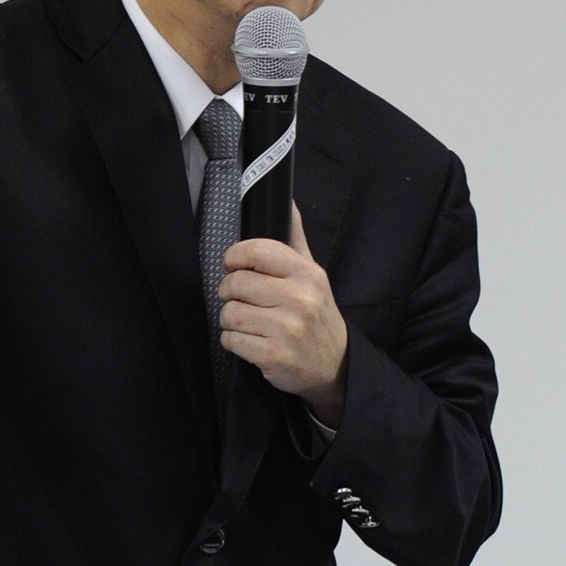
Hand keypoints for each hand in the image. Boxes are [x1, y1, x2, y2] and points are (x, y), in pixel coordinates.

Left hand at [218, 205, 348, 425]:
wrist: (335, 365)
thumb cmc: (316, 315)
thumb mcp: (313, 274)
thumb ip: (295, 239)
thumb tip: (288, 201)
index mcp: (307, 273)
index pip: (256, 250)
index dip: (235, 257)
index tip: (233, 265)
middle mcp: (299, 299)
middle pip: (236, 283)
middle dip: (230, 292)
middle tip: (240, 298)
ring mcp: (287, 329)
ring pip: (230, 313)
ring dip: (230, 319)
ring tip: (247, 322)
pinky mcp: (274, 355)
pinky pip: (231, 340)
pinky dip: (233, 341)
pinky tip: (250, 340)